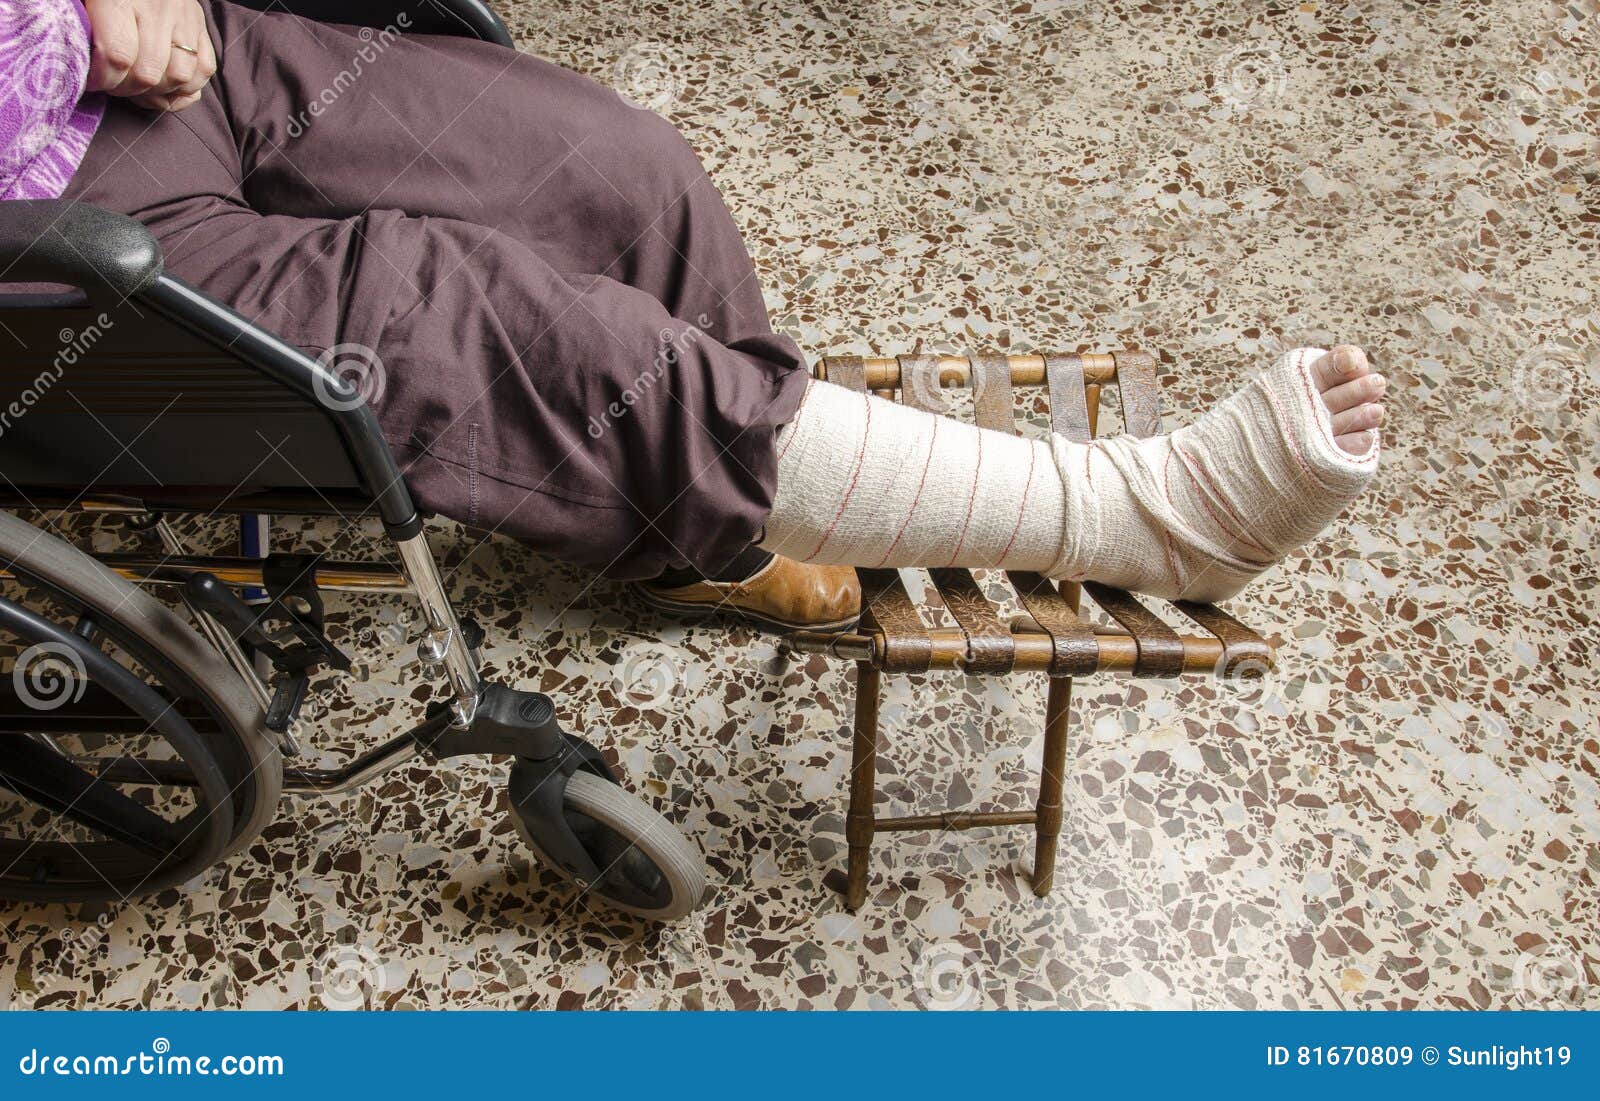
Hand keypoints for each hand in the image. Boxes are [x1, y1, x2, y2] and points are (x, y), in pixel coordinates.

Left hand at [83, 0, 216, 111]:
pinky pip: (204, 70)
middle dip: (126, 90)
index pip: (118, 56)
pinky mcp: (202, 27)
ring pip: (180, 77)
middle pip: (148, 73)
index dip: (103, 79)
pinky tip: (165, 87)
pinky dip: (186, 88)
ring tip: (138, 88)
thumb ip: (80, 23)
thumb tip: (79, 58)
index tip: (92, 81)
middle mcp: (158, 9)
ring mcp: (185, 19)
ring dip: (157, 93)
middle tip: (113, 84)